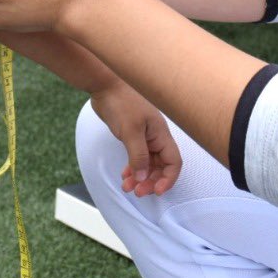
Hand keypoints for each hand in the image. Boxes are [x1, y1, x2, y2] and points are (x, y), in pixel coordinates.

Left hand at [90, 82, 180, 196]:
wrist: (104, 85)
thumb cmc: (121, 102)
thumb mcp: (130, 132)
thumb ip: (138, 156)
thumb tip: (143, 178)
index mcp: (161, 135)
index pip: (173, 162)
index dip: (168, 179)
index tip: (156, 192)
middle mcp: (155, 137)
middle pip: (160, 166)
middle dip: (151, 181)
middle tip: (137, 192)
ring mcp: (144, 136)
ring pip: (147, 163)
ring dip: (140, 177)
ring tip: (127, 187)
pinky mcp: (132, 134)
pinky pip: (137, 156)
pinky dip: (132, 167)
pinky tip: (124, 175)